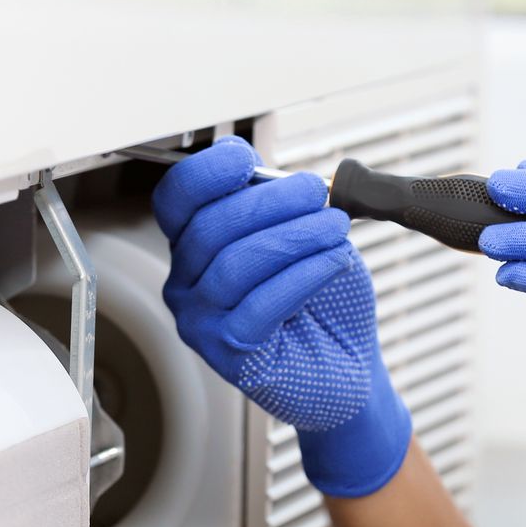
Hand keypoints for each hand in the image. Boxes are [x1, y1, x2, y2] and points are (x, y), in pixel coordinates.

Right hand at [152, 137, 411, 497]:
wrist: (349, 366)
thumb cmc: (323, 302)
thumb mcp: (300, 235)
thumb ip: (273, 201)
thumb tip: (262, 167)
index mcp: (195, 246)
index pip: (176, 200)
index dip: (204, 174)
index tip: (246, 159)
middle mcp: (187, 283)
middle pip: (211, 226)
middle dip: (270, 201)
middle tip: (316, 192)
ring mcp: (201, 321)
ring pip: (235, 263)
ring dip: (295, 235)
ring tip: (335, 227)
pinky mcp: (228, 353)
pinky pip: (260, 305)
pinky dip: (304, 274)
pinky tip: (335, 260)